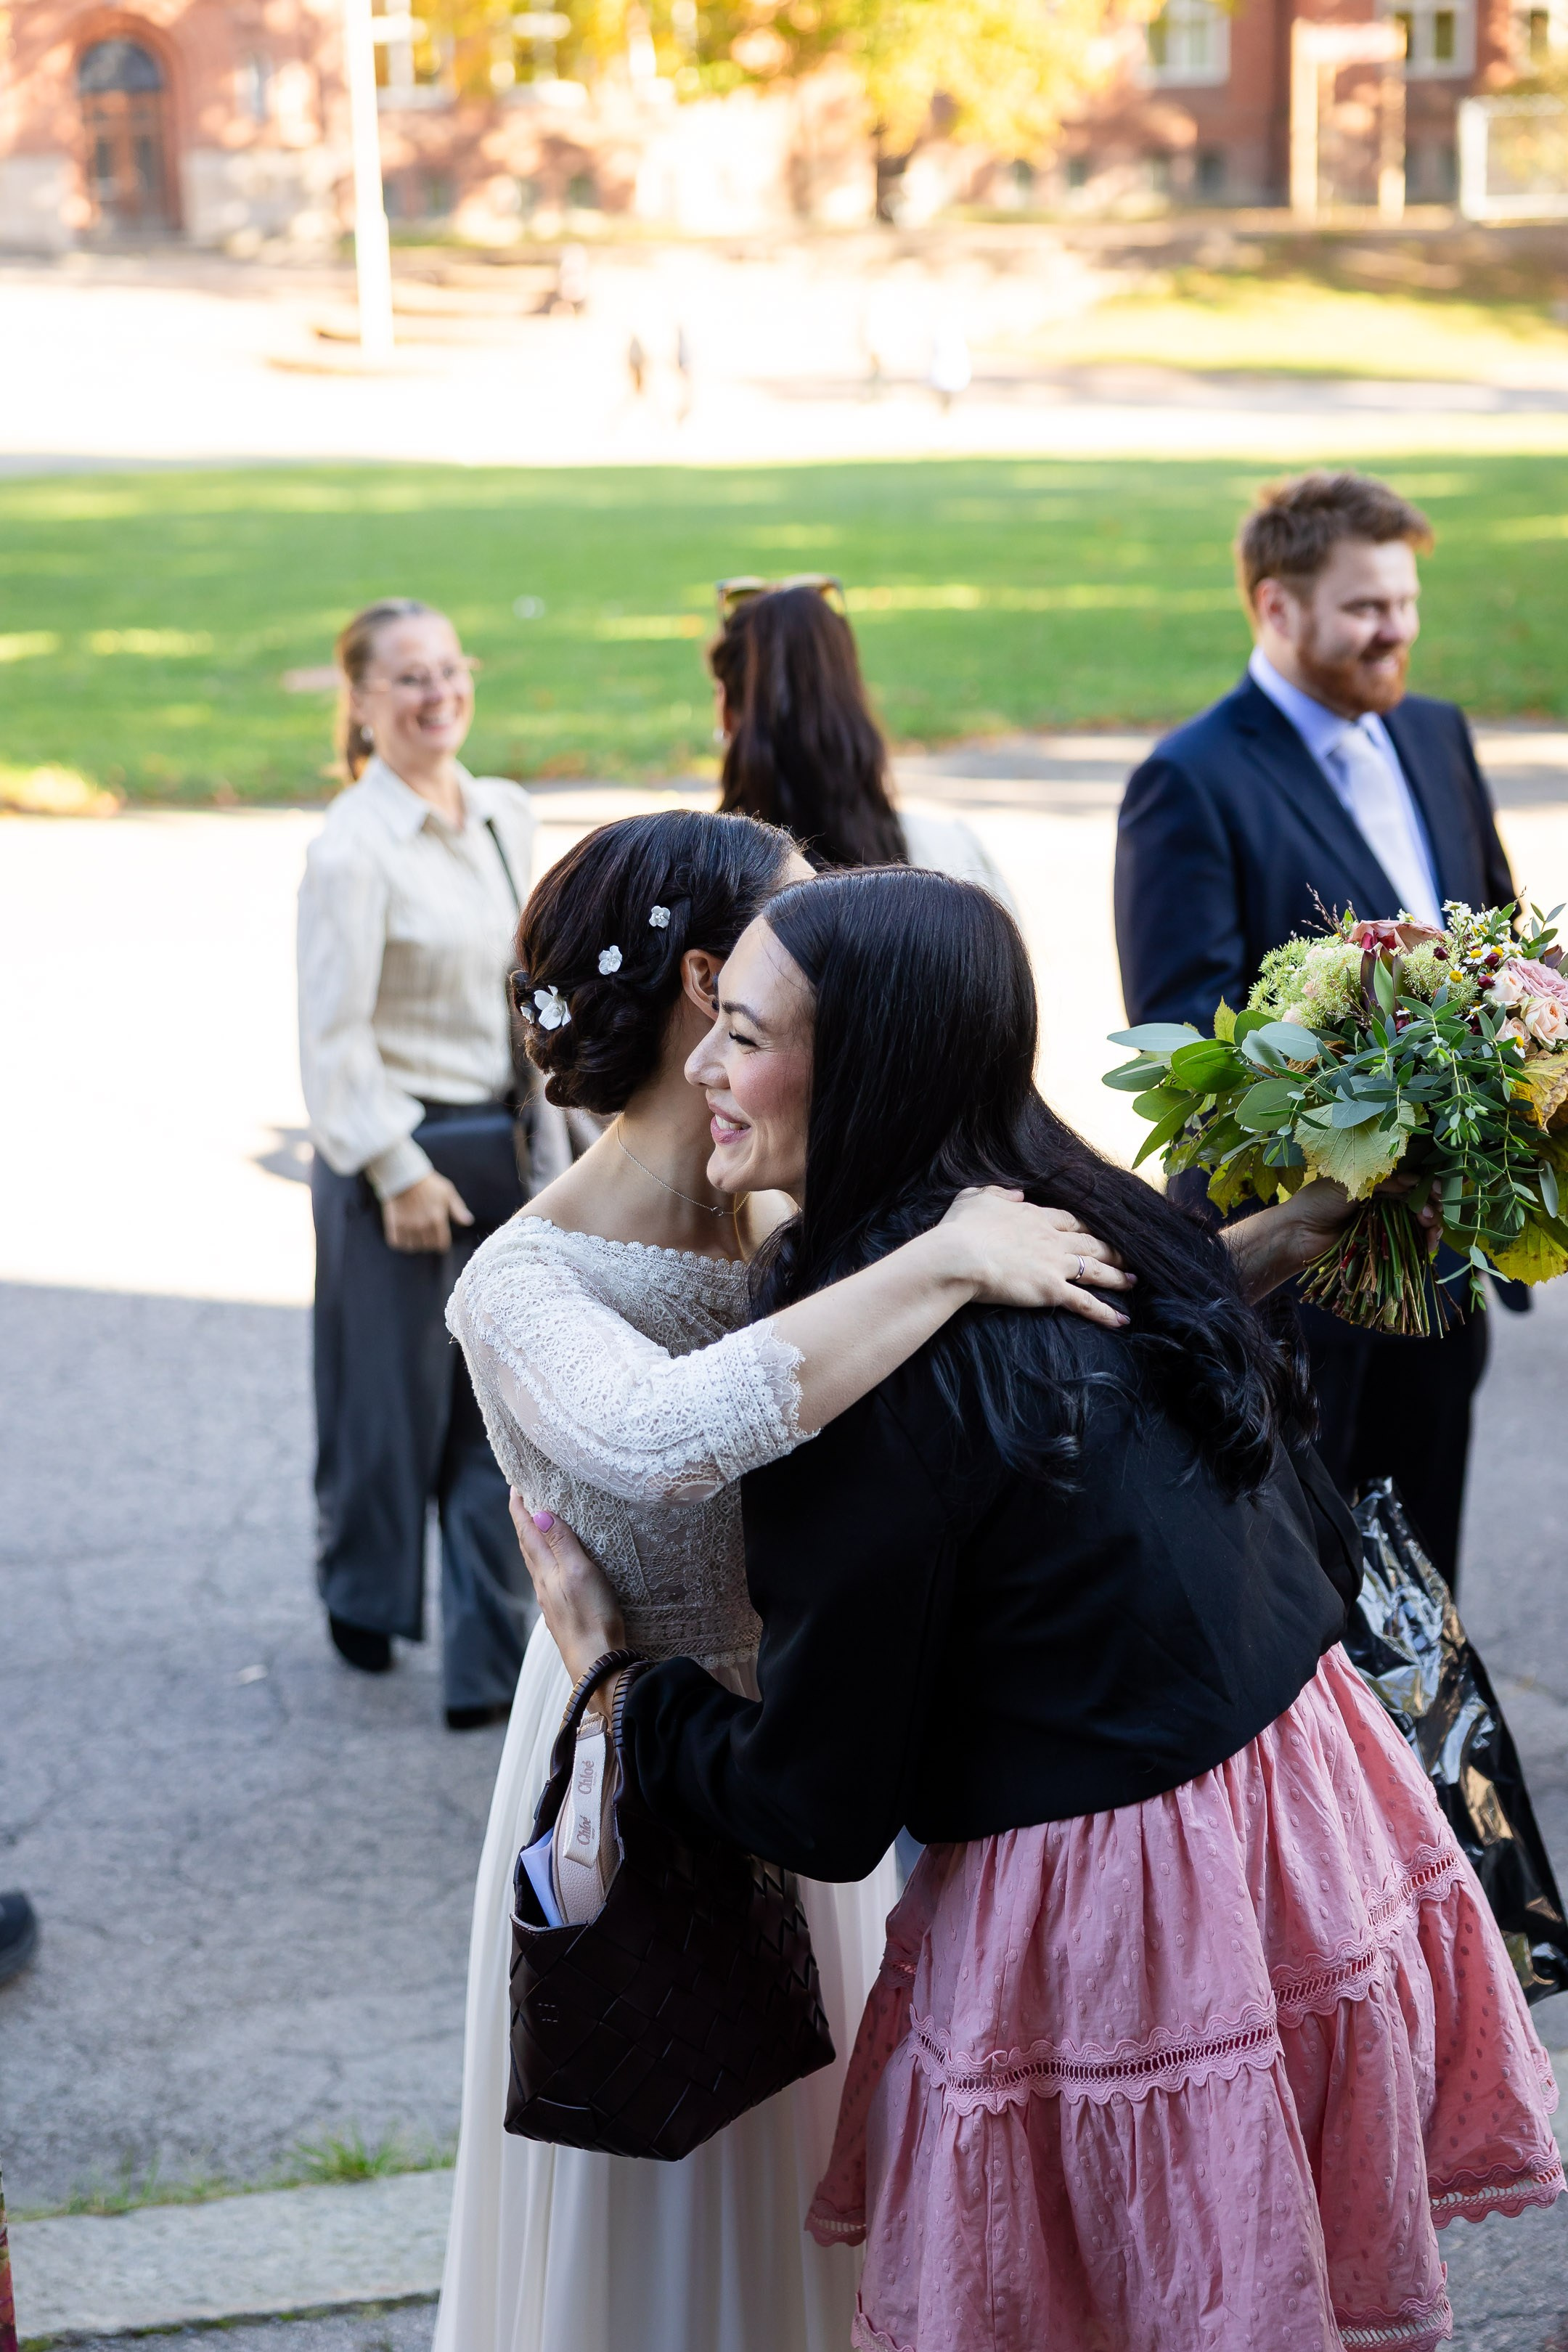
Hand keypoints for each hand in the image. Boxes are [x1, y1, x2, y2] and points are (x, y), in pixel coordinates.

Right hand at [381, 1171, 473, 1253]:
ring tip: (414, 1233)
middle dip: (428, 1243)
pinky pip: (397, 1243)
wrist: (403, 1174)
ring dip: (414, 1243)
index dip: (441, 1244)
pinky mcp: (394, 1224)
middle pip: (427, 1247)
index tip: (438, 1239)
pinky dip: (400, 1242)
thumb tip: (469, 1222)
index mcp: (437, 1219)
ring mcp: (408, 1226)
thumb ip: (458, 1209)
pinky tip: (402, 1235)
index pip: (441, 1244)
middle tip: (426, 1234)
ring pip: (412, 1247)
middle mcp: (423, 1226)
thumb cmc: (428, 1183)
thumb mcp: (448, 1192)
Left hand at [509, 1493, 624, 1687]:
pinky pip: (548, 1579)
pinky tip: (555, 1567)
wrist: (597, 1662)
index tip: (514, 1488)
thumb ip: (561, 1542)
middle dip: (523, 1522)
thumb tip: (539, 1514)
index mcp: (546, 1571)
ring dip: (533, 1541)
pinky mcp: (563, 1613)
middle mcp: (543, 1584)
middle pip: (527, 1546)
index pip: (527, 1532)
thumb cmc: (592, 1616)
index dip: (519, 1509)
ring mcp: (551, 1601)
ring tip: (537, 1527)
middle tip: (522, 1501)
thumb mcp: (580, 1572)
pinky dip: (546, 1561)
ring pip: (536, 1563)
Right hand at [937, 1186, 1134, 1329]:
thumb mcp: (974, 1198)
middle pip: (1090, 1243)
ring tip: (1133, 1281)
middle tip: (1128, 1255)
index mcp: (1033, 1216)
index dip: (1086, 1227)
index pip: (1069, 1220)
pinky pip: (1085, 1302)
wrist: (960, 1255)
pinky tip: (1122, 1319)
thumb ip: (998, 1193)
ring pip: (1095, 1269)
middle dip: (1111, 1249)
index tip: (1097, 1231)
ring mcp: (1054, 1264)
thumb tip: (1018, 1194)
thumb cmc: (960, 1228)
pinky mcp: (1051, 1289)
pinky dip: (1105, 1312)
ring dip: (1117, 1276)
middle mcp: (1051, 1238)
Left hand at [1282, 1174, 1441, 1266]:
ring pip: (1419, 1224)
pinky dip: (1423, 1244)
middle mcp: (1384, 1201)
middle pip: (1419, 1203)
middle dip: (1432, 1207)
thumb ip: (1385, 1181)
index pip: (1411, 1181)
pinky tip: (1429, 1246)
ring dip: (1431, 1227)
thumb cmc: (1319, 1201)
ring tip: (1431, 1230)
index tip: (1438, 1191)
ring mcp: (1385, 1223)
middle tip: (1430, 1213)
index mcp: (1376, 1182)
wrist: (1298, 1233)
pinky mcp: (1382, 1245)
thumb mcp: (1353, 1183)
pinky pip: (1409, 1243)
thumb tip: (1418, 1179)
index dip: (1427, 1186)